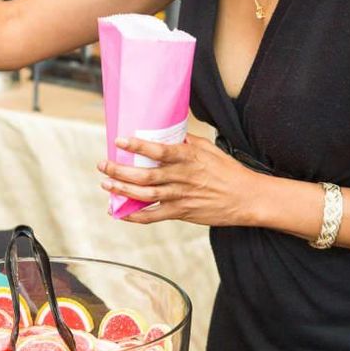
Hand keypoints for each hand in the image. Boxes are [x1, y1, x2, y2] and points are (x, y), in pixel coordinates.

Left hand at [97, 133, 260, 226]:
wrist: (246, 198)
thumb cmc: (228, 171)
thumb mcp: (209, 149)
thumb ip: (186, 142)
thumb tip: (167, 134)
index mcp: (188, 158)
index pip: (158, 151)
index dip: (137, 147)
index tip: (120, 141)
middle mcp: (182, 177)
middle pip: (145, 175)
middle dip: (119, 171)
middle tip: (103, 165)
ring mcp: (181, 197)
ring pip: (145, 195)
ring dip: (122, 191)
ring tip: (106, 185)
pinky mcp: (182, 213)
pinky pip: (154, 216)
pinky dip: (136, 216)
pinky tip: (121, 213)